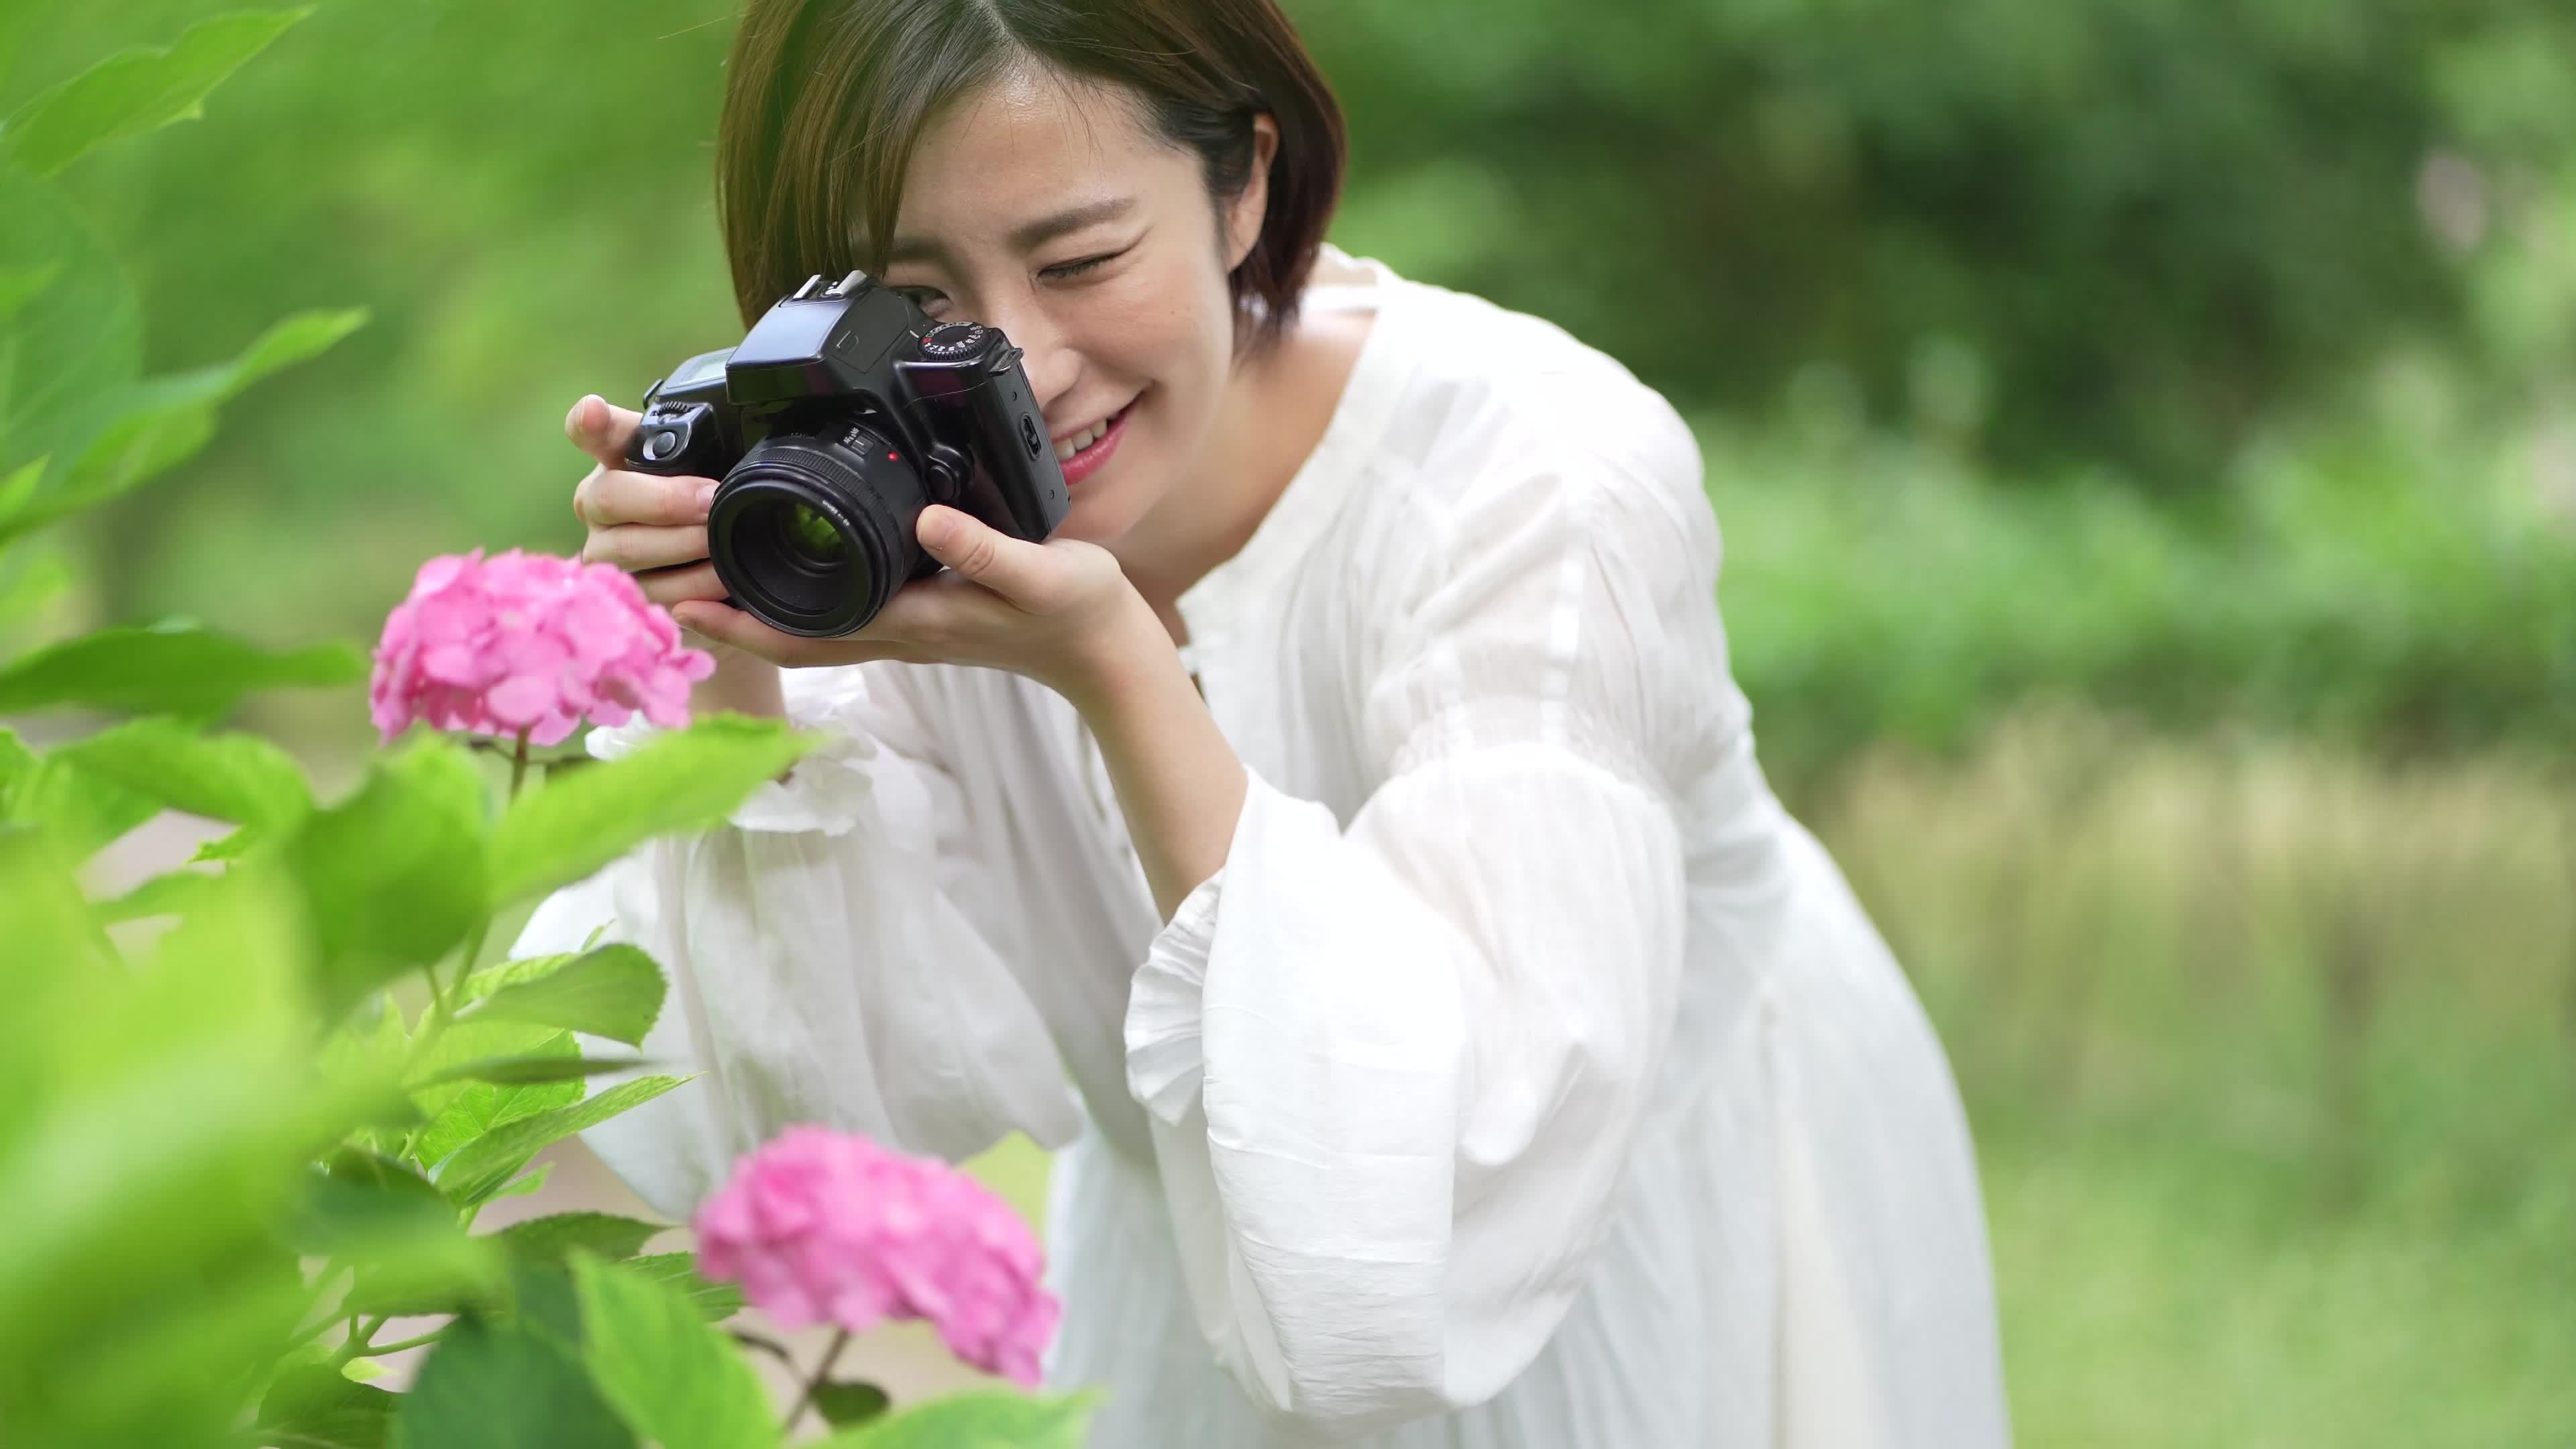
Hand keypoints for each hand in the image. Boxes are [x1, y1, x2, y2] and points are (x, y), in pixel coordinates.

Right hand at [567, 394, 723, 611]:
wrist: (716, 568)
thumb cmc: (708, 504)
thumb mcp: (713, 468)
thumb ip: (706, 443)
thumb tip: (742, 415)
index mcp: (615, 458)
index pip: (591, 431)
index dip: (591, 422)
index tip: (596, 411)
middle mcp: (597, 502)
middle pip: (609, 497)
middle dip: (665, 501)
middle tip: (710, 503)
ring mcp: (603, 550)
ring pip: (630, 550)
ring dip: (684, 546)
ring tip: (722, 544)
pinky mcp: (622, 595)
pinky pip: (652, 592)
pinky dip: (693, 585)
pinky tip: (720, 578)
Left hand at [673, 502, 1165, 711]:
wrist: (1104, 649)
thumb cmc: (1076, 611)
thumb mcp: (1040, 572)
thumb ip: (987, 549)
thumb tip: (929, 520)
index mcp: (912, 621)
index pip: (804, 633)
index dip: (739, 621)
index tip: (683, 597)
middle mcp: (897, 631)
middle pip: (788, 637)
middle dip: (725, 619)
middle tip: (660, 588)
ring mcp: (907, 627)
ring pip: (809, 629)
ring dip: (754, 612)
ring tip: (700, 579)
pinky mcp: (921, 614)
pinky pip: (841, 615)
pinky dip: (799, 602)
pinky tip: (783, 576)